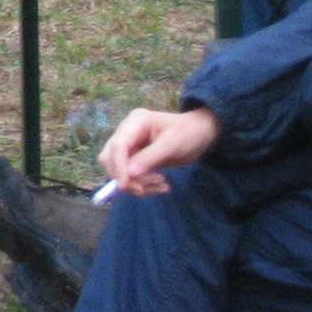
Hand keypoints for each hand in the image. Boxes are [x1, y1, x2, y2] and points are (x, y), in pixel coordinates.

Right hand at [99, 106, 220, 197]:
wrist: (201, 134)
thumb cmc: (189, 134)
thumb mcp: (173, 144)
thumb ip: (150, 157)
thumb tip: (129, 175)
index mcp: (135, 122)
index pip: (117, 145)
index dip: (118, 166)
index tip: (125, 186)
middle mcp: (127, 132)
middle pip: (110, 157)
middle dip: (126, 177)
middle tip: (146, 189)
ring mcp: (131, 145)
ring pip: (120, 170)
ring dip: (138, 183)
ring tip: (162, 186)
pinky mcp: (136, 157)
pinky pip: (131, 175)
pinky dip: (144, 184)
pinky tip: (162, 186)